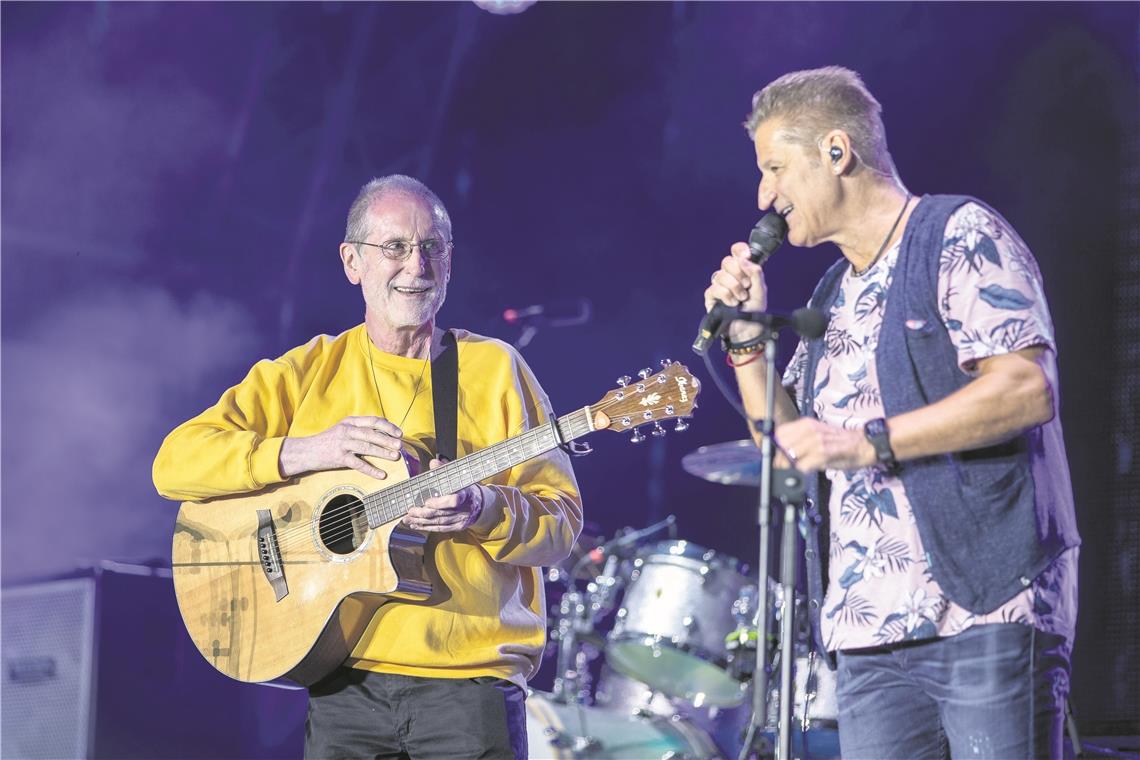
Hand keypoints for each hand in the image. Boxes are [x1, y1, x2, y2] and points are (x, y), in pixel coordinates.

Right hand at [279, 416, 402, 479]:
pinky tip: (381, 474)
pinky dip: (371, 469)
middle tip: (400, 445)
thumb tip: (384, 434)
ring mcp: (342, 444)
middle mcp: (347, 430)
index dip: (388, 427)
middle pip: (371, 433)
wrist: (306, 451)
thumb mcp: (343, 429)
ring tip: (395, 457)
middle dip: (388, 440)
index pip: (373, 421)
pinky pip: (358, 464)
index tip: (399, 433)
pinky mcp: (339, 458)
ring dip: (382, 452)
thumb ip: (360, 429)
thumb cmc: (329, 440)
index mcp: (350, 422)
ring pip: (367, 447)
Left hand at [402, 458, 486, 532]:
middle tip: (410, 511)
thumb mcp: (459, 477)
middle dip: (423, 513)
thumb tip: (434, 463)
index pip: (453, 500)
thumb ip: (445, 470)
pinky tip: (416, 525)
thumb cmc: (467, 488)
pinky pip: (440, 528)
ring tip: (407, 519)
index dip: (439, 503)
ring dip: (421, 521)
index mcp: (465, 494)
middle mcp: (464, 509)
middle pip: (441, 513)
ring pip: (438, 522)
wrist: (481, 504)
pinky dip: (427, 527)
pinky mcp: (457, 527)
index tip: (426, 502)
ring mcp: (461, 520)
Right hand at [703, 243, 768, 341]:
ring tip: (741, 299)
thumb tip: (744, 260)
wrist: (747, 331)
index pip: (736, 252)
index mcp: (742, 271)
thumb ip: (756, 273)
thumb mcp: (760, 290)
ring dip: (734, 288)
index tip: (747, 256)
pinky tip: (732, 304)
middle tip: (746, 286)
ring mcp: (719, 286)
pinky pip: (714, 288)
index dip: (740, 250)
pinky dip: (726, 295)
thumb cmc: (755, 312)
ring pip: (721, 275)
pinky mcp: (711, 297)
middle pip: (727, 261)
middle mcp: (730, 276)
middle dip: (739, 273)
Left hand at [773, 418, 876, 471]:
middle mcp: (810, 429)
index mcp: (806, 424)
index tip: (777, 458)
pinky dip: (801, 471)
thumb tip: (783, 454)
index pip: (780, 433)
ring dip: (789, 466)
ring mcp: (817, 440)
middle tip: (784, 468)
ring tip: (795, 470)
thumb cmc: (841, 442)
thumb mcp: (818, 435)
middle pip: (782, 445)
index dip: (776, 447)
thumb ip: (801, 441)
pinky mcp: (824, 452)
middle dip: (780, 459)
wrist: (864, 444)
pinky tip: (806, 471)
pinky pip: (803, 464)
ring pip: (790, 455)